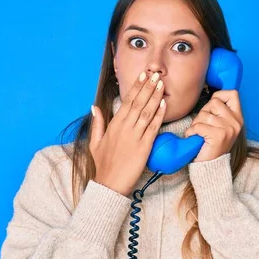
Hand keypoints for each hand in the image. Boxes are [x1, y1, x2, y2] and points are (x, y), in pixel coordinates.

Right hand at [89, 71, 166, 195]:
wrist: (109, 184)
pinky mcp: (144, 147)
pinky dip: (159, 114)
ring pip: (147, 112)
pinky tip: (164, 104)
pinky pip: (154, 127)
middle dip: (148, 87)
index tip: (143, 76)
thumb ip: (97, 123)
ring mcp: (135, 136)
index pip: (127, 101)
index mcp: (114, 125)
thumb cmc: (103, 165)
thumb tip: (94, 107)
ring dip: (155, 96)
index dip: (136, 87)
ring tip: (161, 84)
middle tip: (156, 74)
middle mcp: (125, 128)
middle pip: (138, 103)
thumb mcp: (95, 142)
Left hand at [184, 90, 243, 162]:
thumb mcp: (221, 126)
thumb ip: (219, 112)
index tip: (212, 107)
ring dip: (196, 123)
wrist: (211, 167)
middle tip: (202, 125)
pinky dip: (191, 131)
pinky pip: (198, 126)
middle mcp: (236, 122)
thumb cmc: (212, 144)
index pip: (232, 94)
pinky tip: (194, 138)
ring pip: (204, 114)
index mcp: (238, 118)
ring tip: (199, 133)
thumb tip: (211, 95)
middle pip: (214, 102)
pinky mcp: (218, 136)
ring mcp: (228, 129)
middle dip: (203, 112)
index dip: (219, 96)